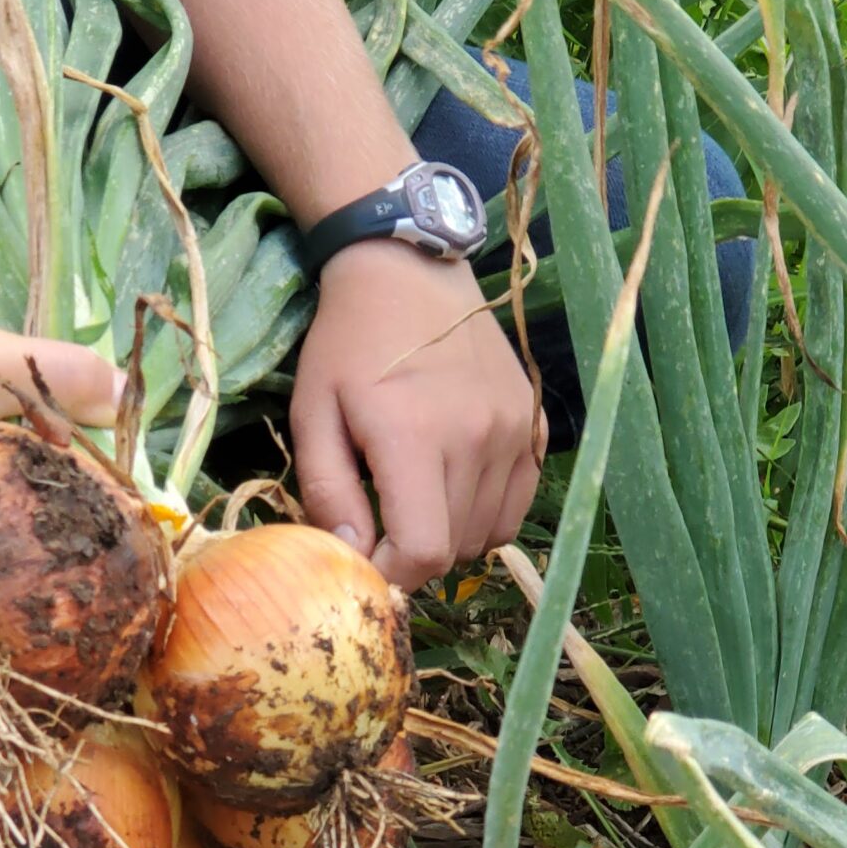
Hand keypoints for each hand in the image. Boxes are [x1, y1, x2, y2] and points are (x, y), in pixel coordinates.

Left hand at [290, 242, 544, 589]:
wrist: (408, 272)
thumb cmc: (347, 344)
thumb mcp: (313, 414)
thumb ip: (328, 490)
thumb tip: (352, 555)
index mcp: (414, 437)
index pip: (424, 551)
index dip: (392, 574)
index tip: (366, 561)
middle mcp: (476, 438)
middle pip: (454, 549)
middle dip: (412, 555)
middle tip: (381, 523)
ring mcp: (512, 431)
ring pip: (486, 534)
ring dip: (447, 535)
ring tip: (414, 497)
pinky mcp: (533, 424)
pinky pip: (515, 506)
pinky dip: (483, 515)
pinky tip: (451, 486)